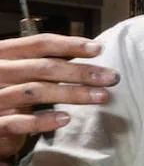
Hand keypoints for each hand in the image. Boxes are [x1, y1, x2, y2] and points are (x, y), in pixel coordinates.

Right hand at [0, 35, 117, 157]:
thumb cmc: (6, 91)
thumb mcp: (21, 70)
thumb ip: (44, 62)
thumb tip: (88, 52)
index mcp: (3, 54)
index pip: (38, 44)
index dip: (70, 45)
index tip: (98, 49)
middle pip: (43, 68)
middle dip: (80, 72)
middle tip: (111, 78)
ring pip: (35, 92)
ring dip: (71, 94)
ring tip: (101, 96)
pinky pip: (18, 122)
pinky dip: (43, 120)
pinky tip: (66, 119)